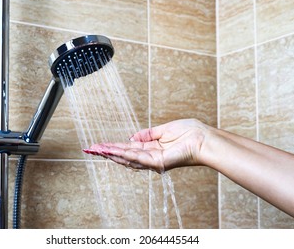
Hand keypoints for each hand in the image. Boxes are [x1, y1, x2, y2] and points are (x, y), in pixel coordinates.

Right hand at [83, 119, 208, 172]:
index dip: (113, 146)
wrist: (203, 138)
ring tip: (95, 150)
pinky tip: (111, 151)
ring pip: (127, 158)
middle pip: (124, 155)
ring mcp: (153, 161)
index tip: (99, 144)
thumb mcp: (163, 130)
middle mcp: (150, 156)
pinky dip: (123, 154)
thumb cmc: (189, 132)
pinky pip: (137, 158)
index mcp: (152, 147)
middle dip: (106, 152)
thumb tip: (132, 137)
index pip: (128, 147)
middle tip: (90, 149)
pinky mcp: (158, 162)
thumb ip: (147, 134)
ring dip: (110, 154)